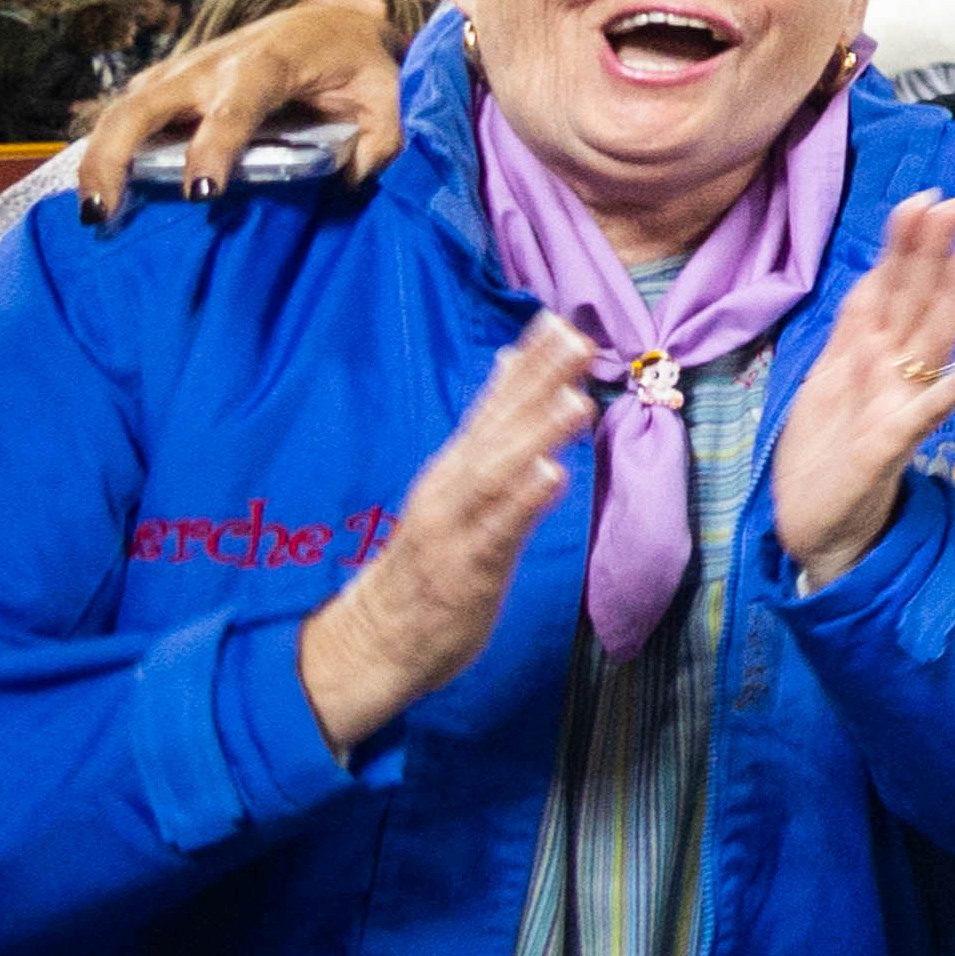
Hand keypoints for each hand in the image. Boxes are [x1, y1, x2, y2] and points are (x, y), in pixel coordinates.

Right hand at [79, 0, 404, 217]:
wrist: (331, 19)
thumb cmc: (357, 61)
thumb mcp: (386, 93)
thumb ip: (379, 139)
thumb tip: (350, 182)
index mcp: (272, 61)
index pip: (236, 105)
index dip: (214, 147)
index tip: (198, 192)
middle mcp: (215, 62)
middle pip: (148, 103)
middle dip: (117, 154)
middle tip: (103, 211)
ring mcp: (186, 69)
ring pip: (124, 107)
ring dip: (99, 156)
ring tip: (92, 213)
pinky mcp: (171, 80)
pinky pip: (127, 110)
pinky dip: (107, 147)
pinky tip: (101, 189)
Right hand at [296, 318, 595, 756]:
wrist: (375, 638)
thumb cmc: (432, 555)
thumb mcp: (459, 482)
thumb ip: (490, 425)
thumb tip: (513, 361)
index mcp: (458, 465)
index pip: (495, 403)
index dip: (528, 362)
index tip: (561, 317)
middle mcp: (454, 486)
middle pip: (499, 427)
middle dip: (538, 383)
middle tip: (578, 339)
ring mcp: (456, 526)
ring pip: (498, 474)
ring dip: (537, 435)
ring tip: (575, 399)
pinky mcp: (465, 570)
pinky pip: (496, 533)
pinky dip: (521, 503)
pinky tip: (552, 476)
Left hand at [770, 191, 954, 592]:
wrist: (816, 529)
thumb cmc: (825, 454)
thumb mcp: (827, 378)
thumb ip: (854, 329)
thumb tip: (876, 272)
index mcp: (874, 355)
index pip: (894, 288)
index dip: (908, 245)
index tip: (925, 197)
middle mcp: (895, 373)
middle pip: (919, 302)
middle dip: (936, 252)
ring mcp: (899, 405)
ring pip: (932, 340)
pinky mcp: (892, 444)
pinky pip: (930, 408)